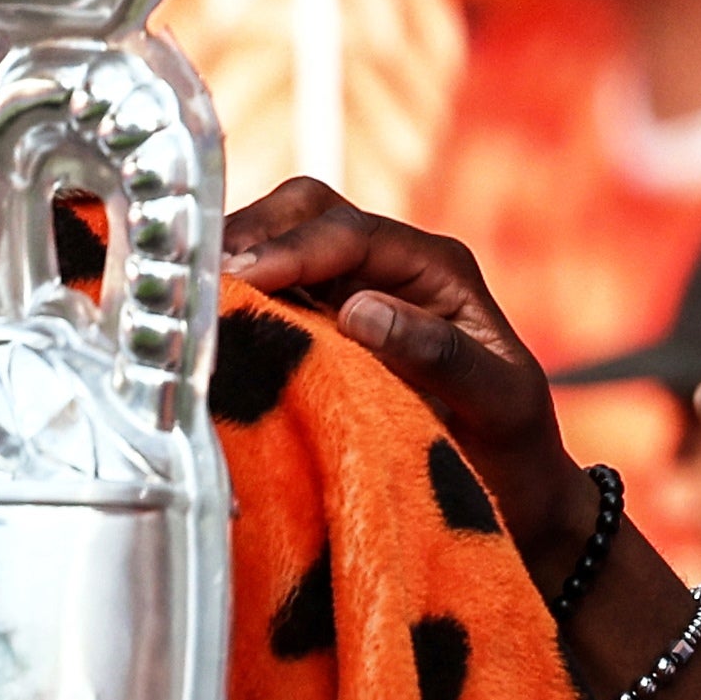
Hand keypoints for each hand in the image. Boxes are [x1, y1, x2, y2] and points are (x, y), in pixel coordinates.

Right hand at [222, 178, 589, 556]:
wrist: (507, 490)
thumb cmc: (511, 447)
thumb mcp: (500, 402)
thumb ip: (440, 354)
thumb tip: (360, 309)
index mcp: (436, 267)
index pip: (350, 232)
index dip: (292, 250)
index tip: (243, 279)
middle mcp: (387, 265)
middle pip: (305, 210)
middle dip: (251, 231)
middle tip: (202, 275)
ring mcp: (347, 290)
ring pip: (274, 239)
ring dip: (231, 259)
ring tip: (189, 293)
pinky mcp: (315, 324)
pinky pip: (264, 290)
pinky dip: (230, 294)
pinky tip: (202, 319)